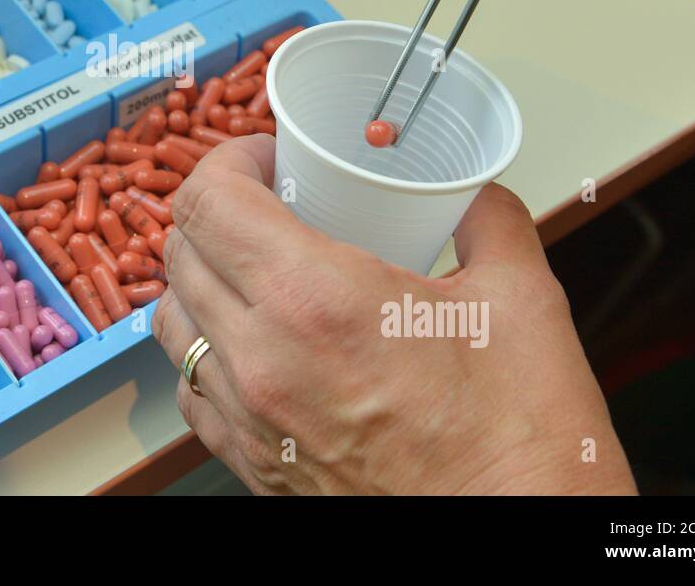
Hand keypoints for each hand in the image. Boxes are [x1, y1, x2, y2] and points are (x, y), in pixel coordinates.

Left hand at [152, 134, 636, 494]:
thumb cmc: (520, 442)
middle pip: (181, 253)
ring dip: (202, 279)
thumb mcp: (521, 300)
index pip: (208, 203)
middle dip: (216, 211)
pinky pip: (192, 392)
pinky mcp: (253, 465)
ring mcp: (249, 419)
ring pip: (173, 321)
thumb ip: (489, 222)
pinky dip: (207, 353)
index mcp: (315, 301)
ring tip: (255, 270)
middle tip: (268, 204)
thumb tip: (474, 194)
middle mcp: (262, 360)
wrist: (517, 536)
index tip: (264, 159)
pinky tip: (256, 344)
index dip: (226, 162)